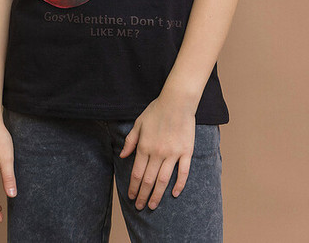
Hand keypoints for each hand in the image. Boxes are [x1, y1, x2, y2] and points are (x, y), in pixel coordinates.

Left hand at [118, 94, 195, 210]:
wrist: (177, 102)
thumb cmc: (156, 110)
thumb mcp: (138, 123)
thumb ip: (130, 141)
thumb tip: (122, 156)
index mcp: (145, 146)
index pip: (137, 173)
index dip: (134, 187)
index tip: (131, 197)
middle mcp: (158, 153)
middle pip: (149, 180)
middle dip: (143, 195)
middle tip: (140, 207)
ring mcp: (173, 154)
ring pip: (163, 180)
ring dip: (157, 195)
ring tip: (153, 206)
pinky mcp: (186, 152)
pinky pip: (183, 172)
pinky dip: (179, 185)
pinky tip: (175, 194)